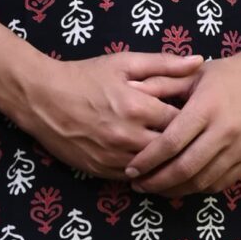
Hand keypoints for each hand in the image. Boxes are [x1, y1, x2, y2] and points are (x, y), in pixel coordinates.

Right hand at [21, 48, 202, 179]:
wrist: (41, 98)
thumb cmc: (84, 76)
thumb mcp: (124, 63)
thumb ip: (164, 64)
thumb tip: (199, 61)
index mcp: (137, 107)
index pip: (182, 122)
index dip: (194, 120)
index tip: (199, 117)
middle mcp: (127, 135)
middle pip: (171, 149)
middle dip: (184, 145)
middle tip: (194, 140)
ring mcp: (112, 156)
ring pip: (153, 168)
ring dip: (165, 162)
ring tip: (178, 155)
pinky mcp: (100, 169)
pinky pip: (132, 178)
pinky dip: (144, 173)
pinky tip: (152, 165)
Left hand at [128, 39, 240, 195]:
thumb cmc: (229, 74)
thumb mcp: (195, 73)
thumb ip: (163, 85)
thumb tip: (130, 90)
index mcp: (207, 107)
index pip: (170, 142)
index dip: (148, 160)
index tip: (131, 169)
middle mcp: (225, 131)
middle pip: (184, 168)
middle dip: (156, 181)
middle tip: (138, 184)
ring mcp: (240, 148)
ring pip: (201, 181)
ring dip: (174, 189)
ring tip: (155, 188)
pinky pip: (219, 183)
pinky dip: (197, 188)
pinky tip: (181, 185)